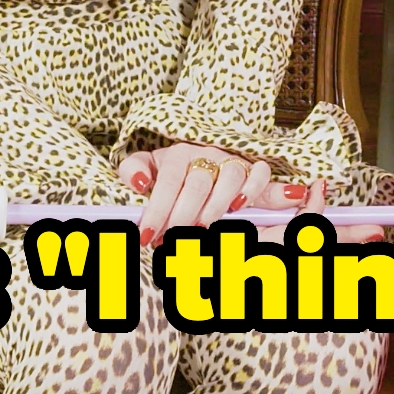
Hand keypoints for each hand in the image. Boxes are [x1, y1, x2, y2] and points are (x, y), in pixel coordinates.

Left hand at [119, 144, 290, 243]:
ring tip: (202, 228)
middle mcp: (206, 155)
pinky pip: (260, 173)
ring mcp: (230, 161)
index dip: (157, 210)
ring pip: (229, 178)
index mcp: (178, 155)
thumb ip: (133, 170)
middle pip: (198, 184)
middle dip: (183, 216)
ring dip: (216, 206)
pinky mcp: (251, 168)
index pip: (168, 182)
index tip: (147, 235)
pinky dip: (253, 188)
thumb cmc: (171, 172)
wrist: (196, 163)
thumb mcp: (148, 167)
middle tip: (173, 238)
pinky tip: (239, 206)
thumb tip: (140, 183)